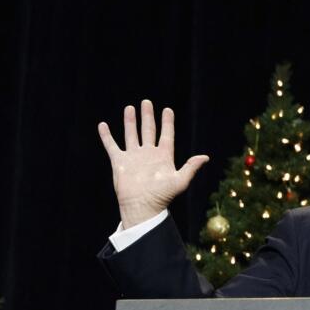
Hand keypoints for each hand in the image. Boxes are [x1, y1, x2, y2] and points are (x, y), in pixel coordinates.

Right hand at [97, 100, 209, 227]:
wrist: (142, 206)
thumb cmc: (162, 196)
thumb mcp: (180, 181)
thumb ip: (191, 167)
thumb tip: (205, 157)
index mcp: (163, 157)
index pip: (166, 135)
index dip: (167, 123)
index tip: (167, 110)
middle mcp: (148, 154)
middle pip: (148, 130)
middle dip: (147, 116)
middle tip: (146, 102)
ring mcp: (133, 157)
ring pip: (131, 134)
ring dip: (130, 121)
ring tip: (130, 108)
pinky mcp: (119, 162)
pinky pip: (111, 145)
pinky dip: (106, 136)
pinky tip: (103, 125)